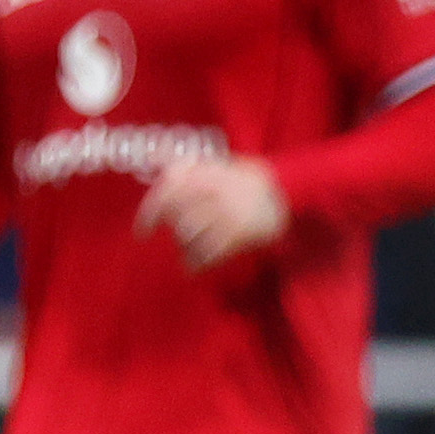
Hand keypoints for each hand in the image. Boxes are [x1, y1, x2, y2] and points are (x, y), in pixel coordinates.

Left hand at [136, 154, 290, 267]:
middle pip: (178, 219)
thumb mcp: (221, 165)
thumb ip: (191, 168)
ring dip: (186, 249)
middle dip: (177, 233)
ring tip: (190, 253)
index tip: (143, 233)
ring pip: (190, 238)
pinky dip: (197, 264)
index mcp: (207, 172)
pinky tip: (195, 268)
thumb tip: (158, 170)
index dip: (150, 214)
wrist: (291, 194)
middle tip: (182, 238)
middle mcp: (214, 190)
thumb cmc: (252, 180)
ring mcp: (227, 212)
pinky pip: (208, 253)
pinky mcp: (240, 233)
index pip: (167, 192)